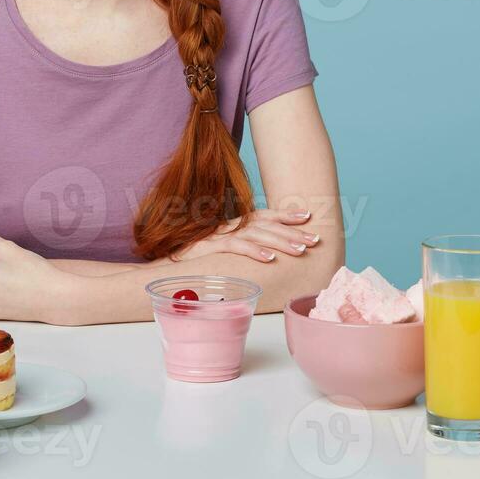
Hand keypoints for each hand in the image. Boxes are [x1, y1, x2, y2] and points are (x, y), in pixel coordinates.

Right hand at [167, 208, 318, 263]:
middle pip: (266, 225)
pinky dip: (254, 252)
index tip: (307, 216)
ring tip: (301, 250)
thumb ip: (240, 247)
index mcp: (233, 225)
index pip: (263, 216)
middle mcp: (229, 226)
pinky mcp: (209, 247)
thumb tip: (265, 254)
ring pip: (256, 235)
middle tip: (315, 239)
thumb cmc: (195, 259)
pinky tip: (270, 259)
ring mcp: (219, 235)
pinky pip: (236, 247)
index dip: (285, 215)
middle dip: (292, 232)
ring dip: (280, 242)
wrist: (165, 263)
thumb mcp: (221, 250)